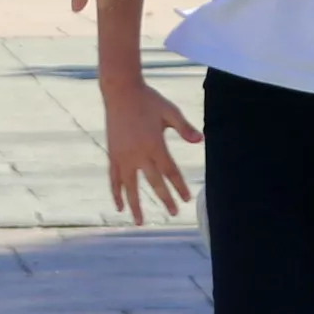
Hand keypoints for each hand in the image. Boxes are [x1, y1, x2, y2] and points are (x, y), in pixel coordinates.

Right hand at [102, 75, 199, 222]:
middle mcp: (138, 154)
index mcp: (155, 144)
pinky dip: (116, 193)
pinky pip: (114, 178)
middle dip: (165, 199)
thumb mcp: (170, 111)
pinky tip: (119, 206)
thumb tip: (200, 140)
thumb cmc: (148, 100)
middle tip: (174, 214)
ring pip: (130, 187)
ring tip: (140, 222)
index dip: (179, 187)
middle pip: (154, 183)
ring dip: (136, 205)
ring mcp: (123, 156)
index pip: (170, 172)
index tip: (186, 199)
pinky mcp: (113, 154)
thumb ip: (184, 128)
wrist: (121, 91)